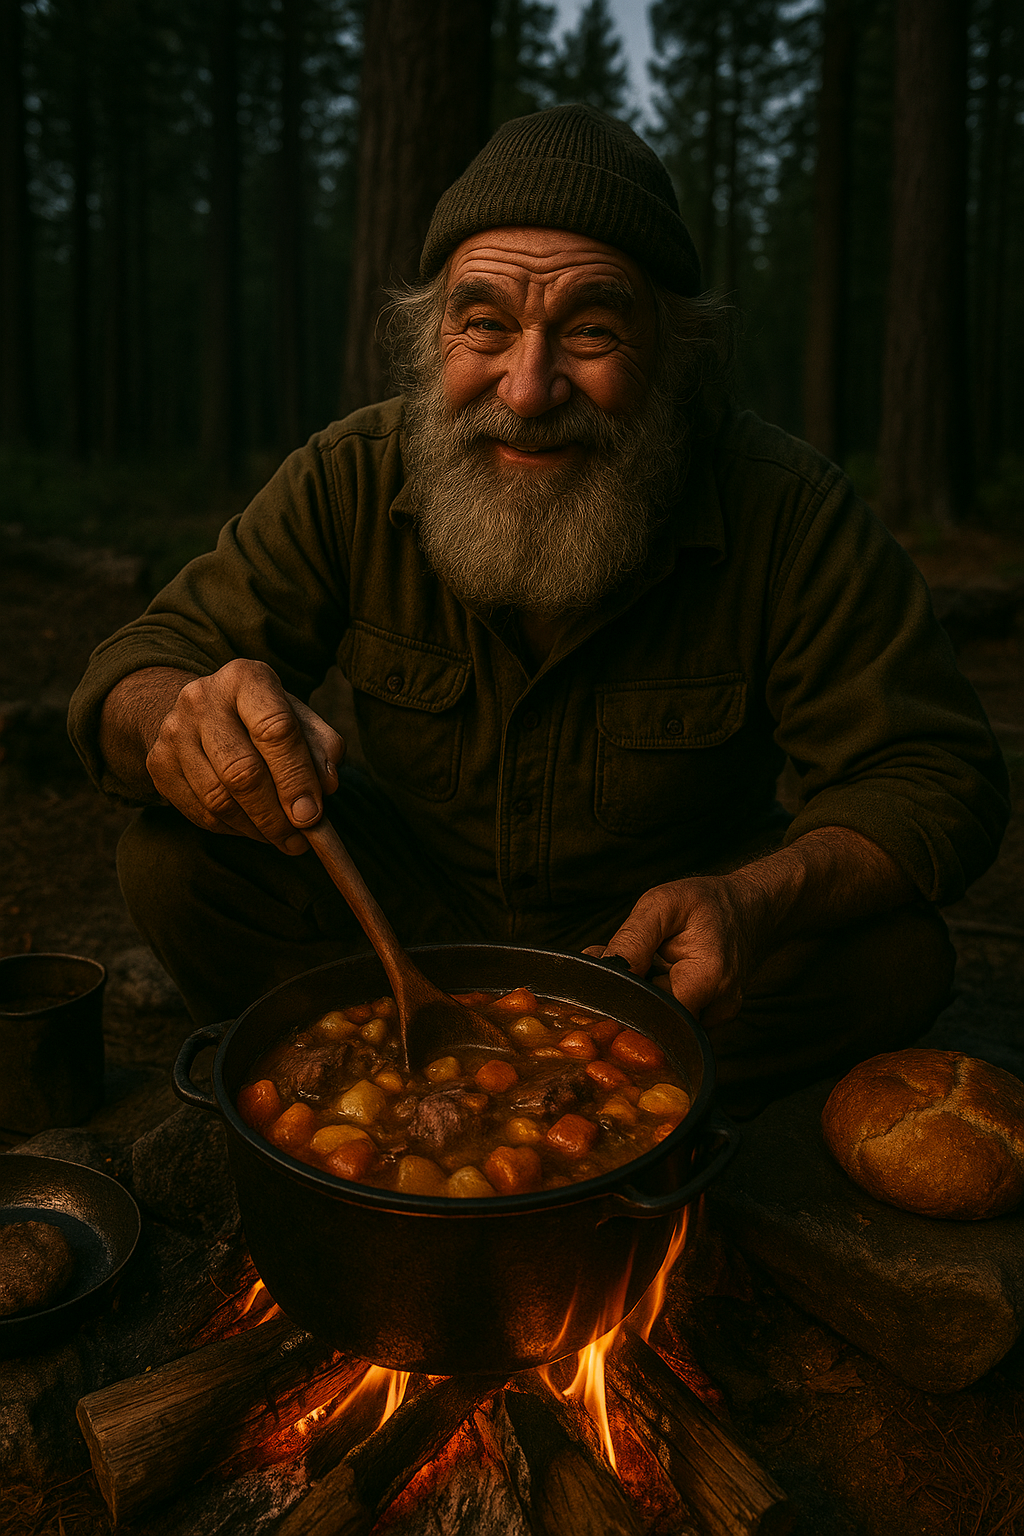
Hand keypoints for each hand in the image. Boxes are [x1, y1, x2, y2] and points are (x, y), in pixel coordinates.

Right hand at [144, 659, 343, 853]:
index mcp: (245, 678)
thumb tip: (326, 785)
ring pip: (218, 799)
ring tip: (282, 839)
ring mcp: (173, 731)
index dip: (296, 778)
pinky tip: (253, 829)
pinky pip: (199, 812)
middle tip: (300, 839)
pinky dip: (233, 830)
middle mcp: (202, 698)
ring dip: (256, 829)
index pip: (275, 730)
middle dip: (276, 815)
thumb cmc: (262, 717)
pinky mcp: (157, 763)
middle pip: (242, 772)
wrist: (200, 712)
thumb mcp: (298, 718)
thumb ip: (321, 747)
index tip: (312, 815)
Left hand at [584, 872, 775, 1028]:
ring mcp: (715, 1017)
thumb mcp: (663, 904)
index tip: (604, 978)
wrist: (751, 912)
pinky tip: (657, 972)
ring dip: (642, 994)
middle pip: (655, 1019)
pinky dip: (657, 996)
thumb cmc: (707, 904)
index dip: (623, 999)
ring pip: (662, 1020)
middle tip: (616, 959)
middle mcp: (717, 1007)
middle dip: (628, 993)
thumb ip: (632, 939)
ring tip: (645, 959)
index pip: (654, 1012)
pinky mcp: (709, 1019)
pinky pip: (673, 1016)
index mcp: (708, 977)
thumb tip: (601, 969)